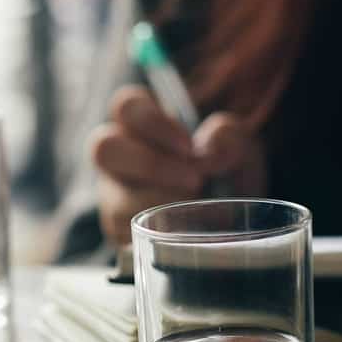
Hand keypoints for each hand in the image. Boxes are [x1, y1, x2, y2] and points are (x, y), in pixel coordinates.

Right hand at [90, 86, 266, 245]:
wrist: (229, 226)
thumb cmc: (225, 176)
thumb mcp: (238, 150)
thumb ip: (231, 138)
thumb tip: (214, 145)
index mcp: (141, 126)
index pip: (127, 106)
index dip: (153, 123)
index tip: (190, 147)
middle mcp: (119, 158)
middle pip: (103, 147)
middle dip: (151, 165)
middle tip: (194, 181)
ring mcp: (113, 196)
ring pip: (115, 199)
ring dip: (160, 206)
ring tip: (195, 211)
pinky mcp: (118, 232)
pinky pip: (125, 235)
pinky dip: (159, 235)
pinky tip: (184, 233)